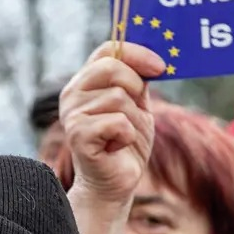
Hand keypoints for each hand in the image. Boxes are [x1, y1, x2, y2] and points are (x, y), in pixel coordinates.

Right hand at [59, 41, 163, 204]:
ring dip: (133, 121)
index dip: (136, 53)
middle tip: (138, 111)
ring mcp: (72, 114)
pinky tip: (116, 147)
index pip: (108, 50)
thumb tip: (155, 59)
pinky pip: (118, 123)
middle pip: (113, 68)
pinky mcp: (78, 135)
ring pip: (119, 99)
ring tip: (122, 137)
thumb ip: (138, 81)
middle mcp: (72, 94)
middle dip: (135, 88)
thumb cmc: (125, 143)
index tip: (160, 67)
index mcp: (84, 82)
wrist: (114, 183)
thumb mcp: (137, 105)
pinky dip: (128, 137)